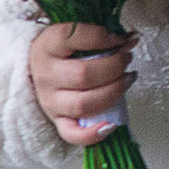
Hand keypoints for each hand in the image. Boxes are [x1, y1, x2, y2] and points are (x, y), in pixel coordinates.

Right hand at [29, 22, 137, 147]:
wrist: (36, 69)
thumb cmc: (62, 50)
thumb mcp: (75, 36)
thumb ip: (102, 34)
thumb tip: (132, 39)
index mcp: (47, 46)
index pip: (72, 37)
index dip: (101, 37)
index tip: (118, 39)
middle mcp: (46, 75)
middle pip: (83, 75)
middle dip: (114, 66)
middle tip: (126, 59)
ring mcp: (50, 101)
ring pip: (83, 104)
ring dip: (113, 92)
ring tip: (127, 80)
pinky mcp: (57, 120)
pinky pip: (72, 134)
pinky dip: (93, 134)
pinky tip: (111, 124)